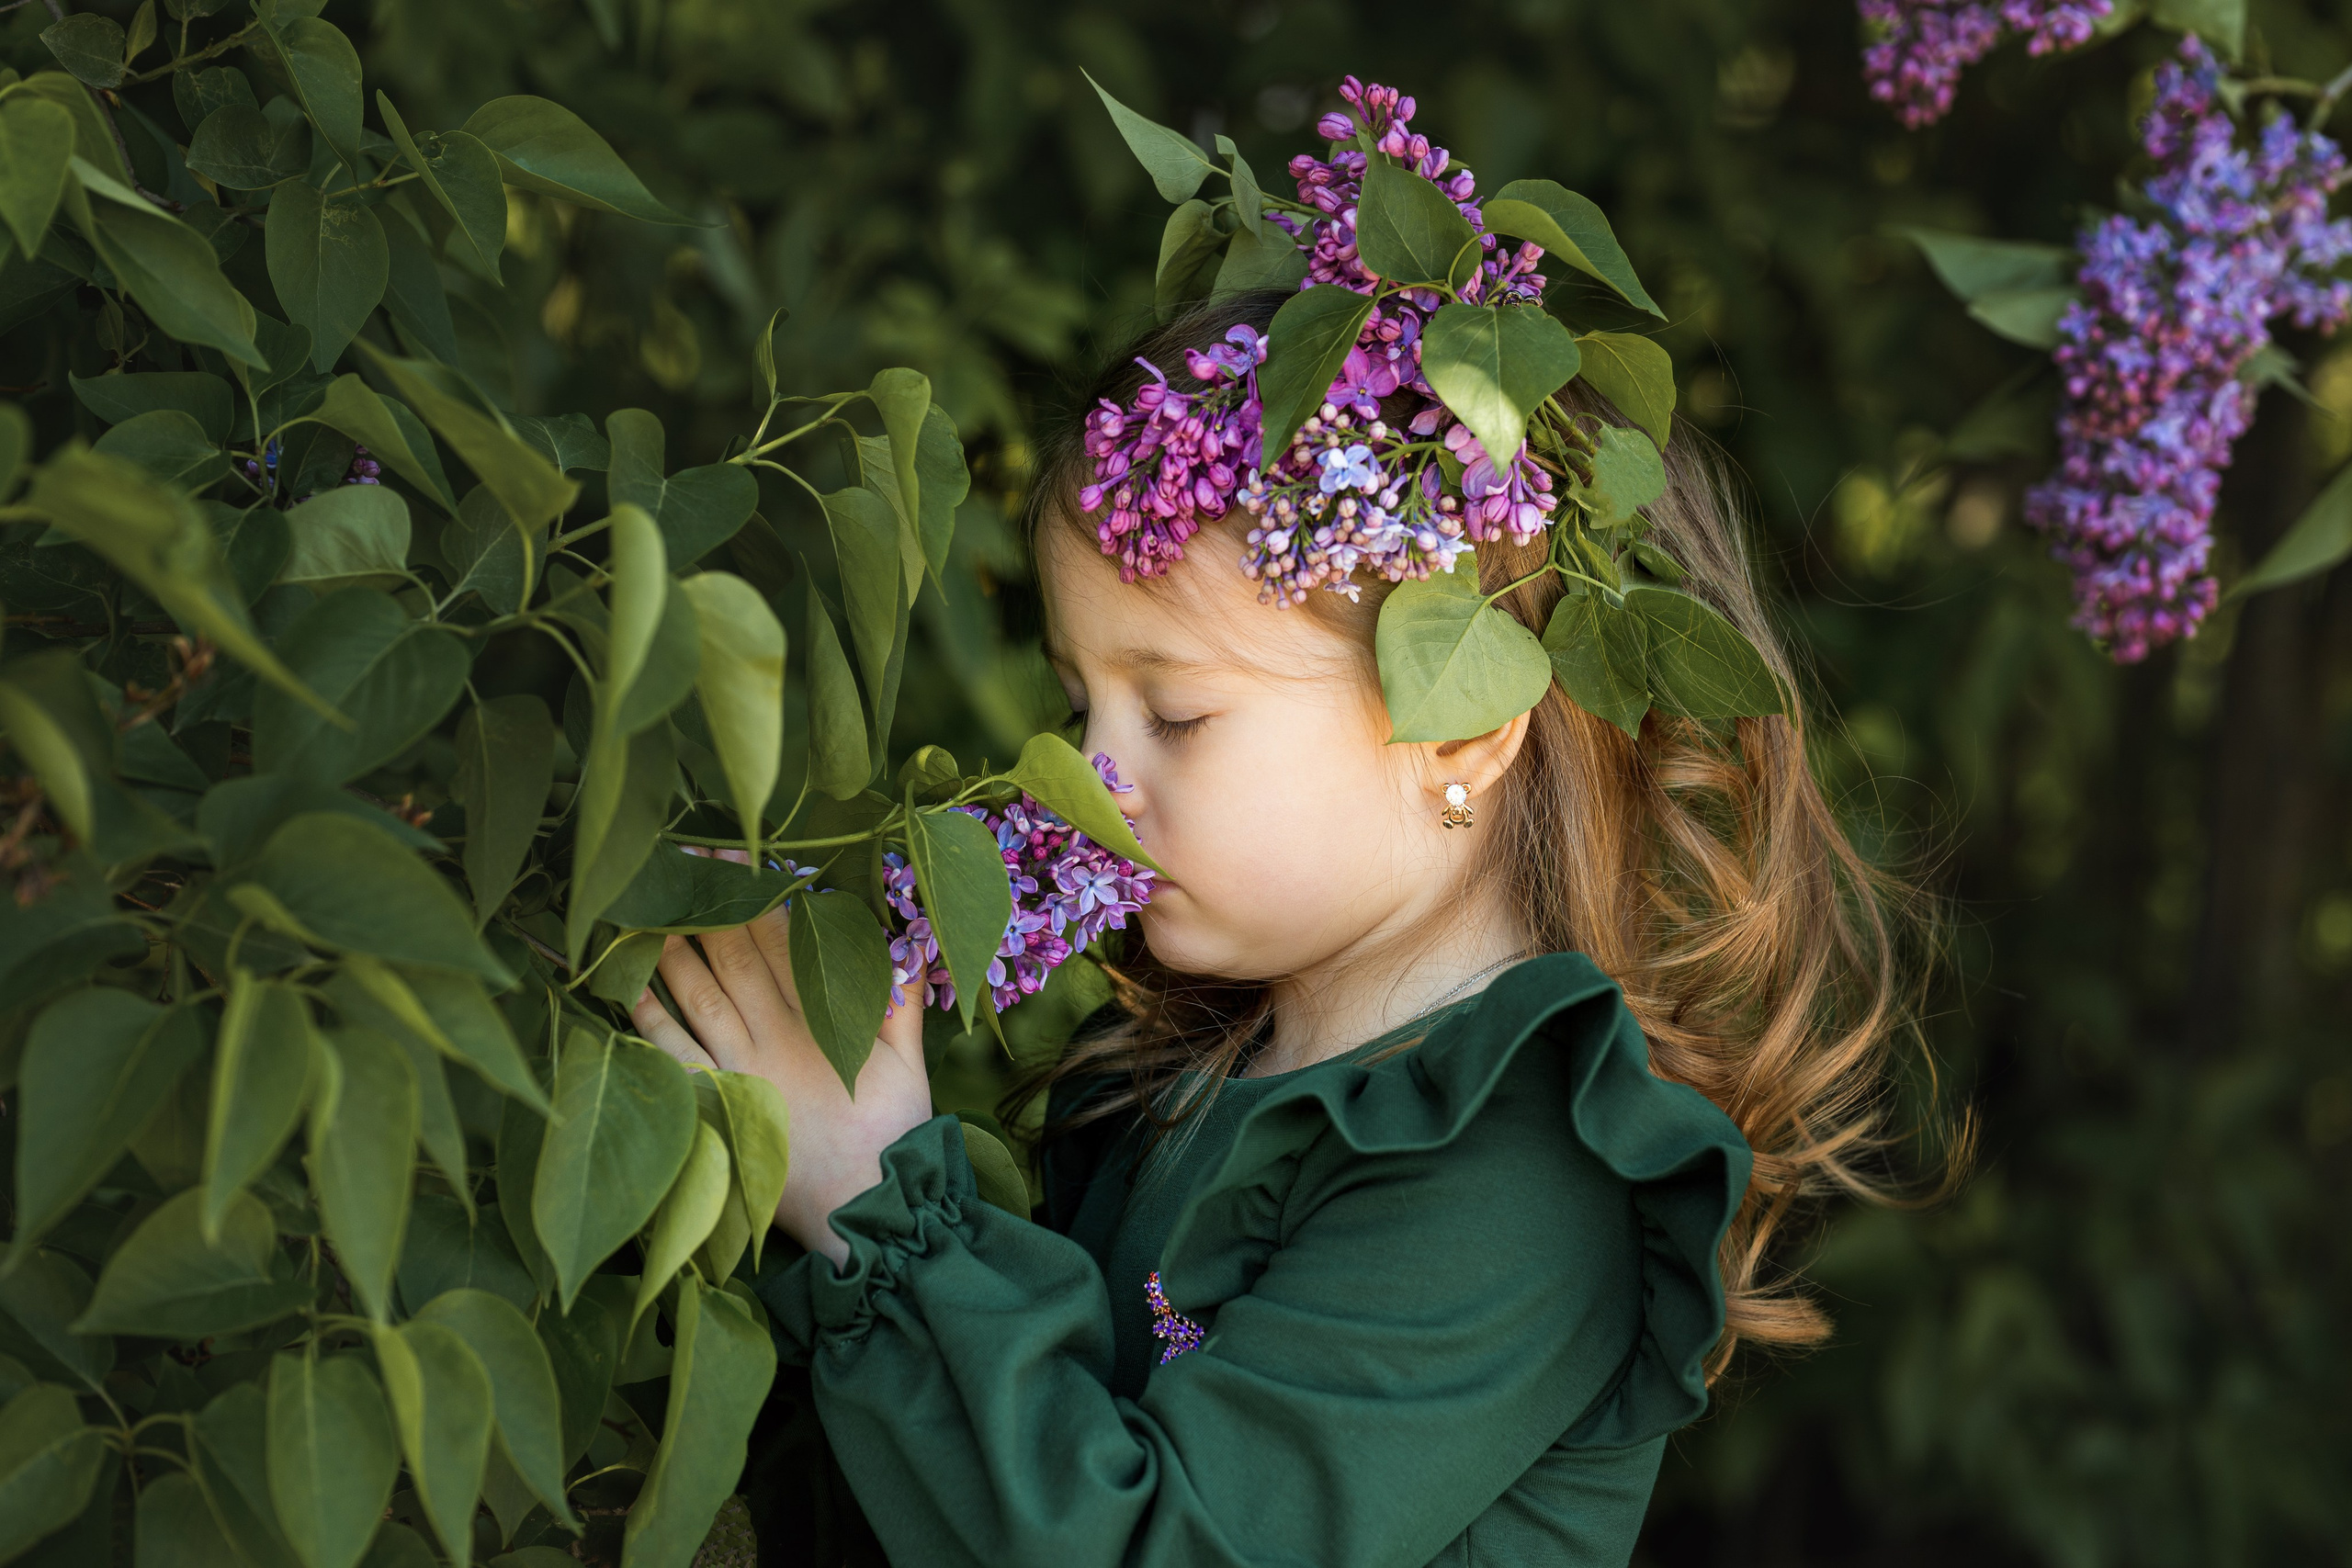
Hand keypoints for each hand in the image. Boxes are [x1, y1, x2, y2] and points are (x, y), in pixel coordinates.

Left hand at [628, 852, 930, 1267]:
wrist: (869, 1208)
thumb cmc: (892, 1136)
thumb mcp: (909, 1064)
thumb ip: (904, 1001)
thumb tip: (913, 941)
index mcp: (824, 1019)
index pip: (785, 940)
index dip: (761, 896)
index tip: (740, 857)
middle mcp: (775, 1036)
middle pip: (735, 956)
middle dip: (712, 904)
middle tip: (685, 860)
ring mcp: (742, 1069)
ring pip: (700, 994)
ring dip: (674, 949)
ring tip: (650, 907)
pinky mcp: (719, 1104)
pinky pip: (675, 1053)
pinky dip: (651, 1018)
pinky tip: (628, 986)